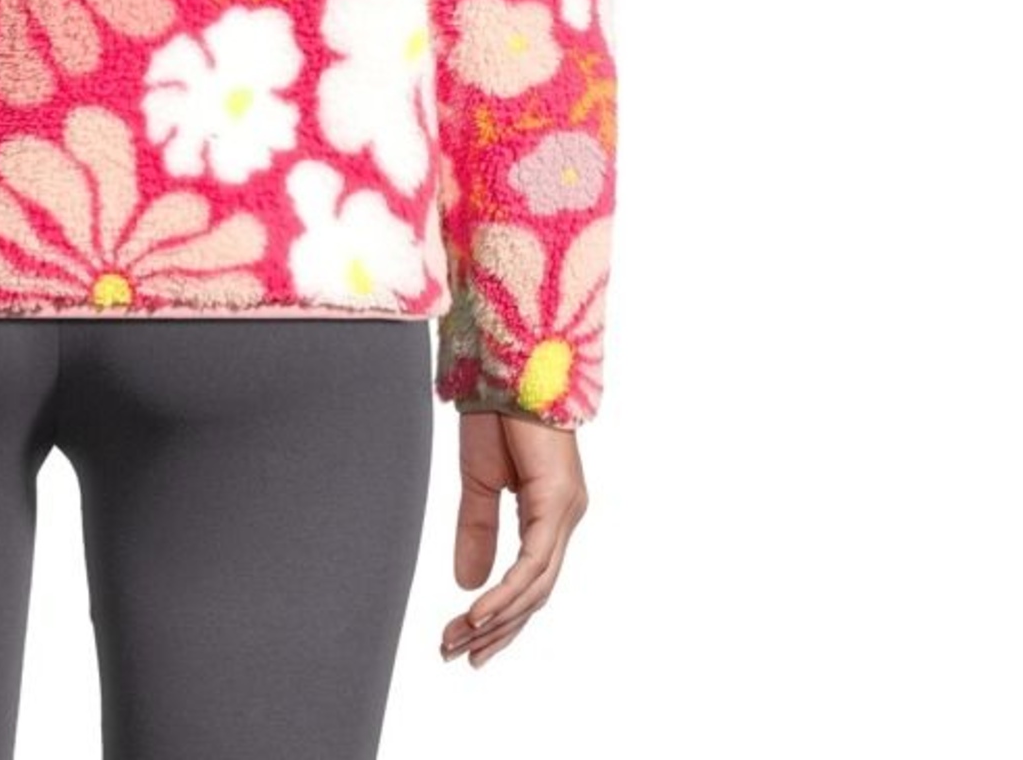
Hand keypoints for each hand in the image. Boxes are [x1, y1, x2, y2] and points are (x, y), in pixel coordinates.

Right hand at [438, 409, 588, 670]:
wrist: (506, 367)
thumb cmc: (496, 413)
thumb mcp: (478, 482)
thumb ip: (476, 530)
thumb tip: (467, 584)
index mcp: (548, 513)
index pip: (529, 581)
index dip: (499, 617)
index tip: (465, 642)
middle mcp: (564, 517)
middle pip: (535, 594)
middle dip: (496, 631)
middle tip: (456, 656)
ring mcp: (566, 512)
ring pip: (537, 587)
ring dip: (497, 620)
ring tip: (461, 642)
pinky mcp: (557, 503)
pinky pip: (534, 563)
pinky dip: (507, 593)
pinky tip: (480, 614)